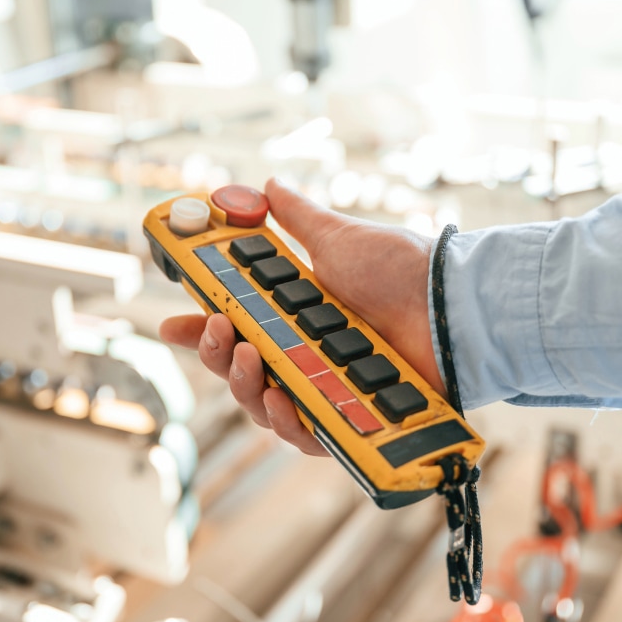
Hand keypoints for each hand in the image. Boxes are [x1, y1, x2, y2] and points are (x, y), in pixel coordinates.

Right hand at [159, 178, 444, 455]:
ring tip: (252, 357)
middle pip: (240, 369)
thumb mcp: (339, 237)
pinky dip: (286, 421)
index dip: (200, 328)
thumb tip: (267, 185)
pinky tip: (280, 398)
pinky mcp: (347, 421)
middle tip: (221, 330)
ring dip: (243, 384)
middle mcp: (305, 356)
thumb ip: (298, 218)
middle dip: (216, 354)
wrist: (450, 306)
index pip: (236, 327)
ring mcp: (325, 390)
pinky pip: (304, 436)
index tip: (171, 323)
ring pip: (263, 405)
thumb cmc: (401, 270)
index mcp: (295, 316)